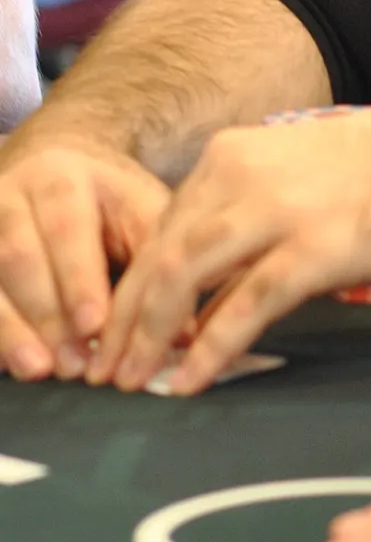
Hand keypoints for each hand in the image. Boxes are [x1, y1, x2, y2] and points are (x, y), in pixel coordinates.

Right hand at [0, 140, 170, 380]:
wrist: (56, 172)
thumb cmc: (108, 201)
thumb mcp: (140, 211)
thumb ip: (157, 266)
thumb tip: (182, 335)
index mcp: (61, 178)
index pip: (65, 228)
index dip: (78, 279)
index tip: (94, 325)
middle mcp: (10, 197)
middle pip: (19, 257)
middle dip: (47, 314)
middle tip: (74, 363)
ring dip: (12, 330)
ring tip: (38, 369)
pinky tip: (9, 364)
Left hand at [89, 99, 370, 394]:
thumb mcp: (307, 178)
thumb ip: (258, 218)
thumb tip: (225, 284)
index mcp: (235, 155)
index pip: (161, 228)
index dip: (132, 287)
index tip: (115, 330)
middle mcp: (242, 176)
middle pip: (159, 257)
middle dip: (124, 321)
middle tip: (103, 371)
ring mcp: (276, 212)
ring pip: (184, 280)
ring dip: (150, 340)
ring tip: (129, 384)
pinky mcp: (315, 249)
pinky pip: (244, 307)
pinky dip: (209, 349)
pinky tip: (189, 381)